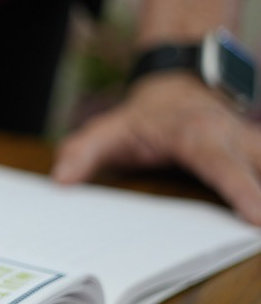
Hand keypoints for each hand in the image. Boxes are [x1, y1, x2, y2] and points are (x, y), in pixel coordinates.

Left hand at [53, 73, 260, 224]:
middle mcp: (234, 137)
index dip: (242, 189)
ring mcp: (254, 144)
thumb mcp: (108, 129)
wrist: (179, 86)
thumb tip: (62, 180)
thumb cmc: (144, 117)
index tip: (260, 217)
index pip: (221, 164)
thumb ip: (83, 153)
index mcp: (197, 134)